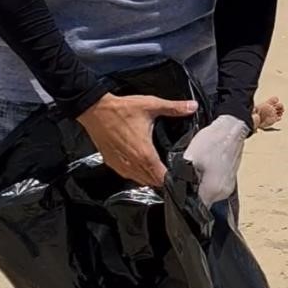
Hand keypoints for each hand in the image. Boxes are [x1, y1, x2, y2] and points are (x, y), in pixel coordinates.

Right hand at [78, 92, 196, 186]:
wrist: (95, 110)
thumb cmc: (121, 109)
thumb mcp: (151, 105)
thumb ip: (174, 108)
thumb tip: (192, 106)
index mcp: (144, 153)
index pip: (161, 177)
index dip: (172, 178)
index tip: (180, 175)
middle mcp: (132, 163)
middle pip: (152, 182)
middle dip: (163, 179)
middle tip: (173, 172)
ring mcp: (120, 165)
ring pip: (139, 180)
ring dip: (150, 178)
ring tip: (160, 170)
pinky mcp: (111, 162)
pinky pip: (127, 175)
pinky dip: (137, 174)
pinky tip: (142, 165)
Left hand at [183, 115, 248, 206]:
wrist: (232, 127)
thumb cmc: (212, 141)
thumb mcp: (190, 158)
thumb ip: (181, 177)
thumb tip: (176, 189)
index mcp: (212, 191)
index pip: (194, 209)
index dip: (184, 203)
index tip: (177, 193)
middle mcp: (222, 193)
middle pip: (201, 202)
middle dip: (191, 193)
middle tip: (185, 178)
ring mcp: (228, 186)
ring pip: (208, 193)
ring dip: (200, 186)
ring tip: (195, 170)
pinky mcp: (230, 179)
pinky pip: (215, 185)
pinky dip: (207, 179)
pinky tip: (205, 167)